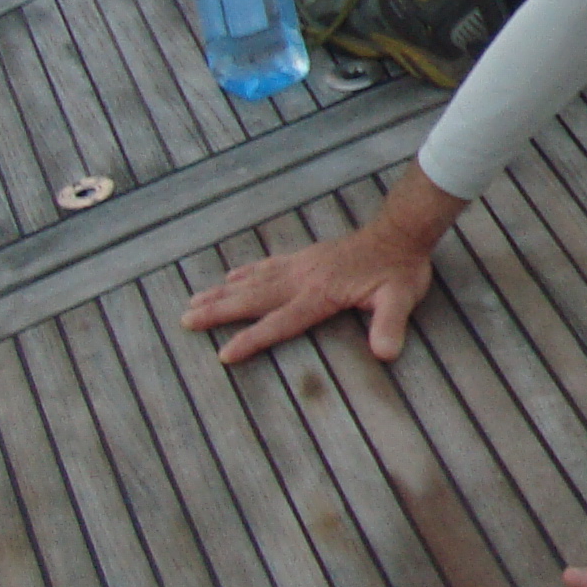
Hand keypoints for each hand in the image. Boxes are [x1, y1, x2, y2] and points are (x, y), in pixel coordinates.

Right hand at [180, 169, 463, 364]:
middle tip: (185, 320)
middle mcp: (304, 278)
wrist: (401, 232)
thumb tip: (385, 353)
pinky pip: (268, 265)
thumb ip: (390, 326)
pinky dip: (246, 271)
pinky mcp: (307, 257)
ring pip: (254, 280)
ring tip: (193, 301)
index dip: (253, 339)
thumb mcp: (401, 299)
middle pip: (253, 297)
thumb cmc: (401, 270)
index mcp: (321, 293)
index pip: (280, 322)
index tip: (223, 354)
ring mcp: (302, 265)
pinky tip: (230, 275)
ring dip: (223, 292)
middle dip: (219, 311)